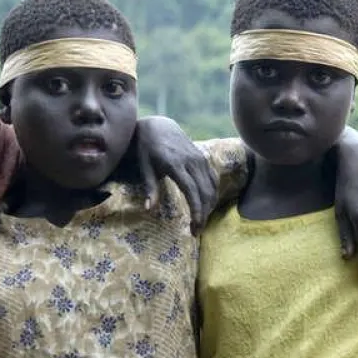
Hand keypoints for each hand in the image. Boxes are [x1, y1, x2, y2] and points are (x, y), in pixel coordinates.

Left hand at [133, 117, 217, 232]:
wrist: (158, 126)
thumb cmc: (147, 148)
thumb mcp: (144, 167)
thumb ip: (150, 188)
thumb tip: (149, 210)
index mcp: (175, 164)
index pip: (191, 191)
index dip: (196, 210)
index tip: (196, 227)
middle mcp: (191, 161)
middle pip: (204, 192)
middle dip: (203, 214)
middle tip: (196, 231)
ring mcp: (200, 159)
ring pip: (212, 187)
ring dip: (209, 206)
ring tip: (200, 222)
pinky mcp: (203, 158)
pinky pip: (212, 179)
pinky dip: (212, 194)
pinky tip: (206, 206)